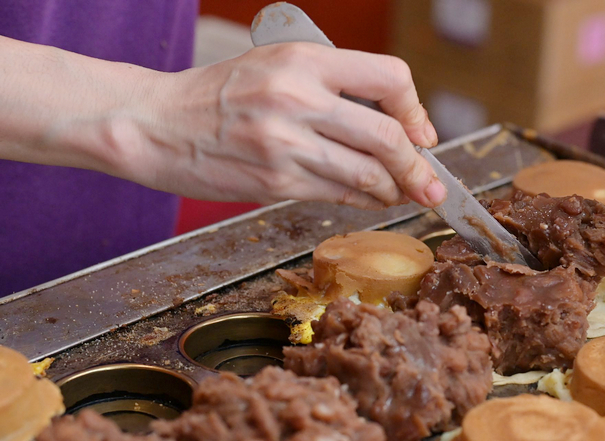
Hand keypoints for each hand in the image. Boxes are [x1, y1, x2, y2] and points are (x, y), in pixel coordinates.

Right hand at [0, 38, 444, 209]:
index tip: (423, 133)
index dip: (417, 109)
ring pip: (368, 174)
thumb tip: (393, 126)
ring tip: (399, 195)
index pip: (389, 78)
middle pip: (388, 135)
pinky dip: (363, 201)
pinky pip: (338, 196)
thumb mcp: (276, 68)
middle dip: (419, 168)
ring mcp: (287, 143)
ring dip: (394, 190)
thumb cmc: (219, 95)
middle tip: (432, 186)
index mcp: (304, 61)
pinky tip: (369, 200)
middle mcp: (299, 98)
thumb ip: (332, 89)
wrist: (156, 124)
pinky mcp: (275, 182)